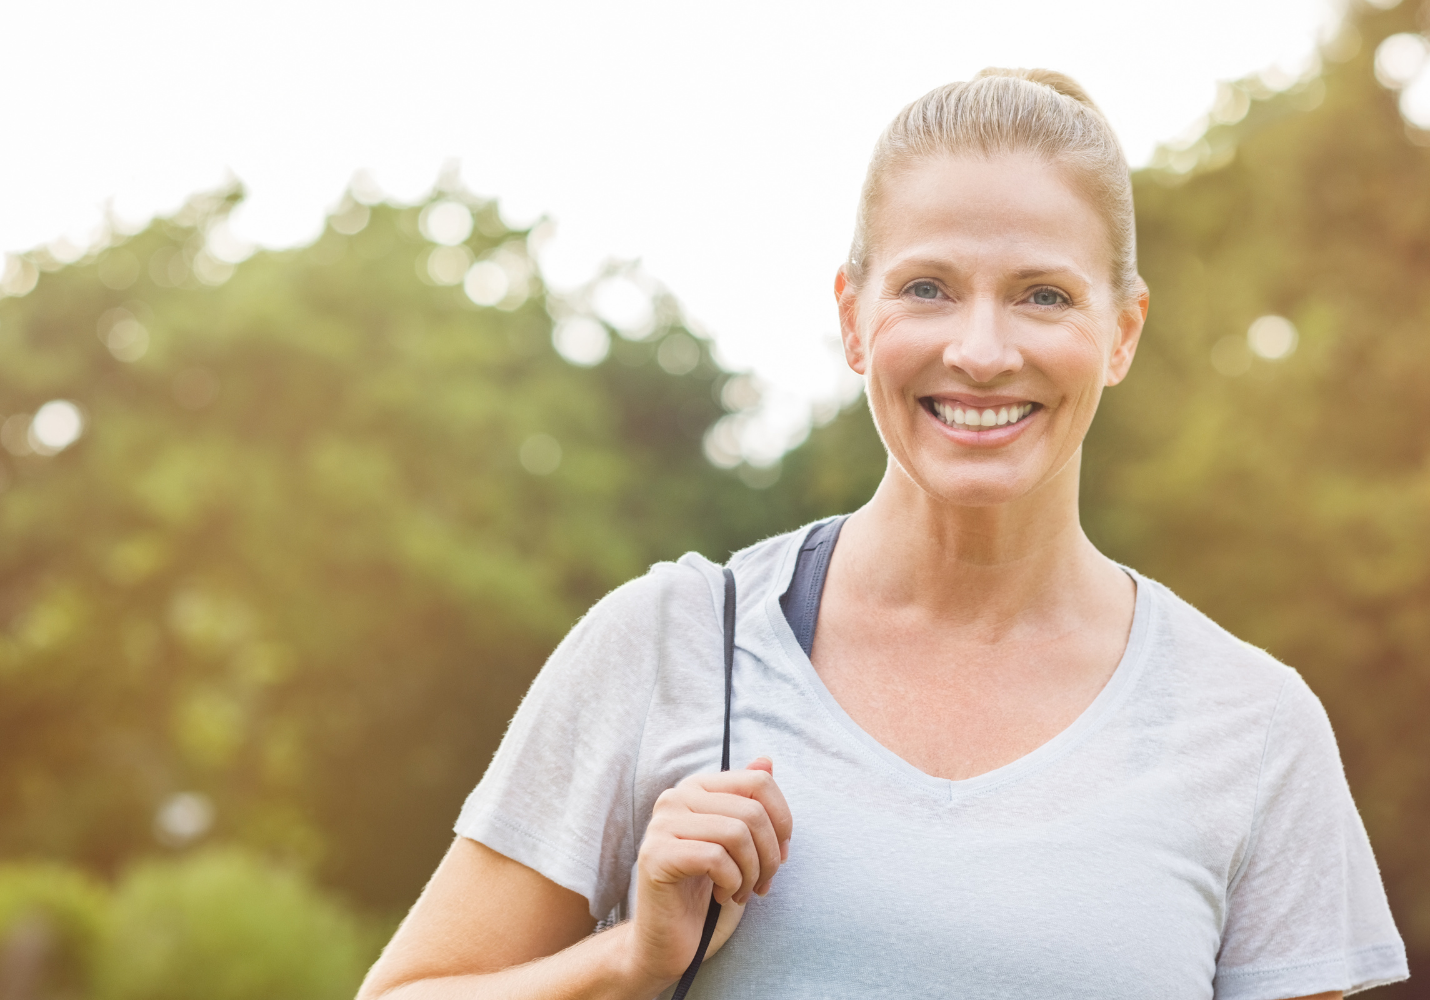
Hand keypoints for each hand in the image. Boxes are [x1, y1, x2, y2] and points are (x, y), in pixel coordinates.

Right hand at [625, 757, 792, 985]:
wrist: (669, 942)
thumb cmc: (707, 893)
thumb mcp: (739, 846)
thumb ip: (750, 803)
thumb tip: (767, 760)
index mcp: (698, 787)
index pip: (759, 781)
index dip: (782, 820)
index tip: (780, 855)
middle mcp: (676, 797)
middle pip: (752, 811)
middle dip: (770, 856)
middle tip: (762, 885)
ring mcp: (661, 825)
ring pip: (737, 833)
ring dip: (752, 873)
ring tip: (742, 892)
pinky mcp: (656, 855)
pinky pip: (716, 858)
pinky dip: (732, 884)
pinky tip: (723, 897)